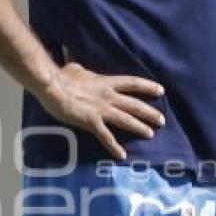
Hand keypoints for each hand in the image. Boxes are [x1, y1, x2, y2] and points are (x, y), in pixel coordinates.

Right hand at [39, 62, 165, 160]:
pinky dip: (114, 147)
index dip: (148, 87)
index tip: (160, 91)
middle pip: (134, 104)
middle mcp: (108, 96)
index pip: (132, 83)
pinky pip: (106, 136)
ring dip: (139, 127)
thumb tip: (75, 59)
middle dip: (149, 113)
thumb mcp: (76, 67)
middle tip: (162, 120)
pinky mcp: (92, 122)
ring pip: (126, 120)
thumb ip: (81, 67)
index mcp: (106, 82)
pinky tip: (122, 155)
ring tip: (151, 134)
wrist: (53, 87)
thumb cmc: (62, 77)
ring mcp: (101, 110)